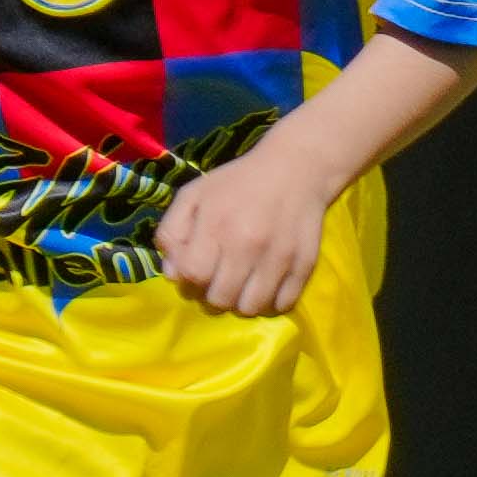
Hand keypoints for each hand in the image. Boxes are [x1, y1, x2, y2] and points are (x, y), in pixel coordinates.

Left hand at [156, 144, 343, 316]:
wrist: (296, 169)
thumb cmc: (238, 183)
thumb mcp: (194, 194)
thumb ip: (171, 232)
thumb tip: (172, 274)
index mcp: (216, 225)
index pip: (193, 275)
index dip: (191, 278)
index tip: (199, 269)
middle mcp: (248, 244)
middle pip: (221, 299)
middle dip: (215, 294)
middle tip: (222, 279)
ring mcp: (279, 257)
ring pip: (251, 307)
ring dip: (243, 302)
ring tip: (245, 286)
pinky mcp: (305, 264)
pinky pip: (284, 304)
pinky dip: (272, 302)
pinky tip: (268, 285)